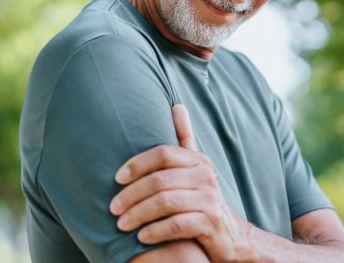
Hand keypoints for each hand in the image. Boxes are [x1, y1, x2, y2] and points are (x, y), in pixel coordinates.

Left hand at [110, 104, 255, 262]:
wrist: (230, 234)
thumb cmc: (202, 197)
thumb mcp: (195, 167)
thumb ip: (185, 139)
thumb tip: (177, 105)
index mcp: (197, 160)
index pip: (162, 154)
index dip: (137, 164)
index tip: (117, 178)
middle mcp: (205, 176)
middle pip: (159, 180)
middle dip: (131, 195)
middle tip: (113, 208)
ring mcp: (210, 200)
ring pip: (166, 202)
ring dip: (139, 214)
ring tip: (122, 225)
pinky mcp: (211, 223)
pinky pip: (177, 225)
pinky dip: (156, 231)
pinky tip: (142, 237)